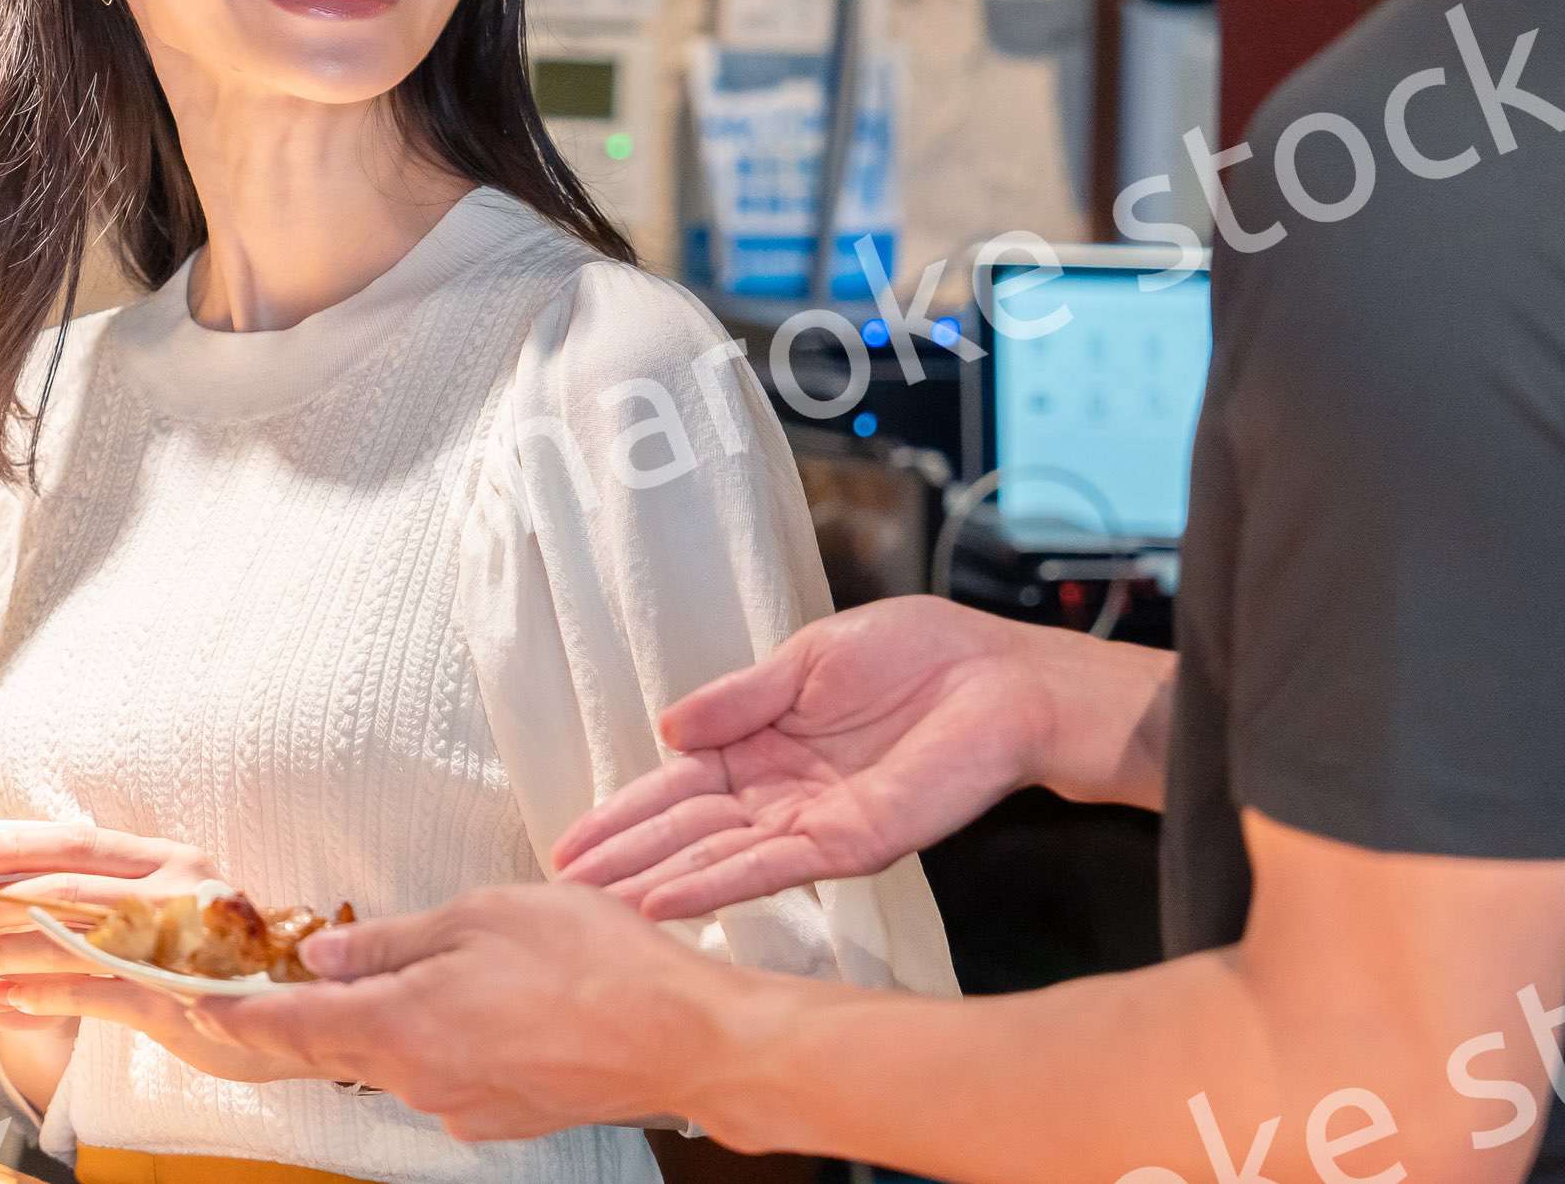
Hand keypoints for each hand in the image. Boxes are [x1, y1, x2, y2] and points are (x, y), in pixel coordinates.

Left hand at [0, 817, 298, 1086]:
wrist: (287, 1006)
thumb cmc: (213, 953)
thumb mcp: (169, 904)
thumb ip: (113, 888)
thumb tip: (32, 874)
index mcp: (170, 859)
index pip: (84, 840)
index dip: (21, 842)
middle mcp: (178, 890)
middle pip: (74, 882)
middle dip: (6, 893)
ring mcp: (180, 943)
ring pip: (79, 937)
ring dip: (15, 946)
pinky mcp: (177, 997)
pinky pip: (97, 992)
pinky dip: (46, 994)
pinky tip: (8, 999)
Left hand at [202, 887, 727, 1139]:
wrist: (682, 1039)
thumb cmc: (594, 965)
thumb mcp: (481, 916)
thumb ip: (393, 941)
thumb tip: (323, 953)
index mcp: (402, 1025)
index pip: (291, 1027)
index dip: (239, 1017)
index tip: (199, 1010)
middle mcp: (420, 1080)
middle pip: (335, 1049)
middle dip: (300, 1019)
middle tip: (270, 988)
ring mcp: (462, 1106)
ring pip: (393, 1061)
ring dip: (378, 1026)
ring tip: (393, 979)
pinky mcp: (502, 1117)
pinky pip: (444, 1077)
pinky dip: (435, 1044)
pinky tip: (473, 1009)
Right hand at [551, 599, 1157, 918]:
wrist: (1003, 679)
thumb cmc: (921, 655)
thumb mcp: (809, 658)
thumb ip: (739, 697)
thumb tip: (665, 726)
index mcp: (763, 741)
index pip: (677, 783)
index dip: (623, 812)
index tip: (569, 846)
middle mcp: (778, 792)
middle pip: (685, 828)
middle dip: (624, 858)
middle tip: (561, 893)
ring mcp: (810, 822)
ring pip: (716, 856)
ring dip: (656, 880)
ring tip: (599, 908)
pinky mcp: (848, 841)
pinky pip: (770, 867)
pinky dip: (716, 883)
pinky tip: (668, 899)